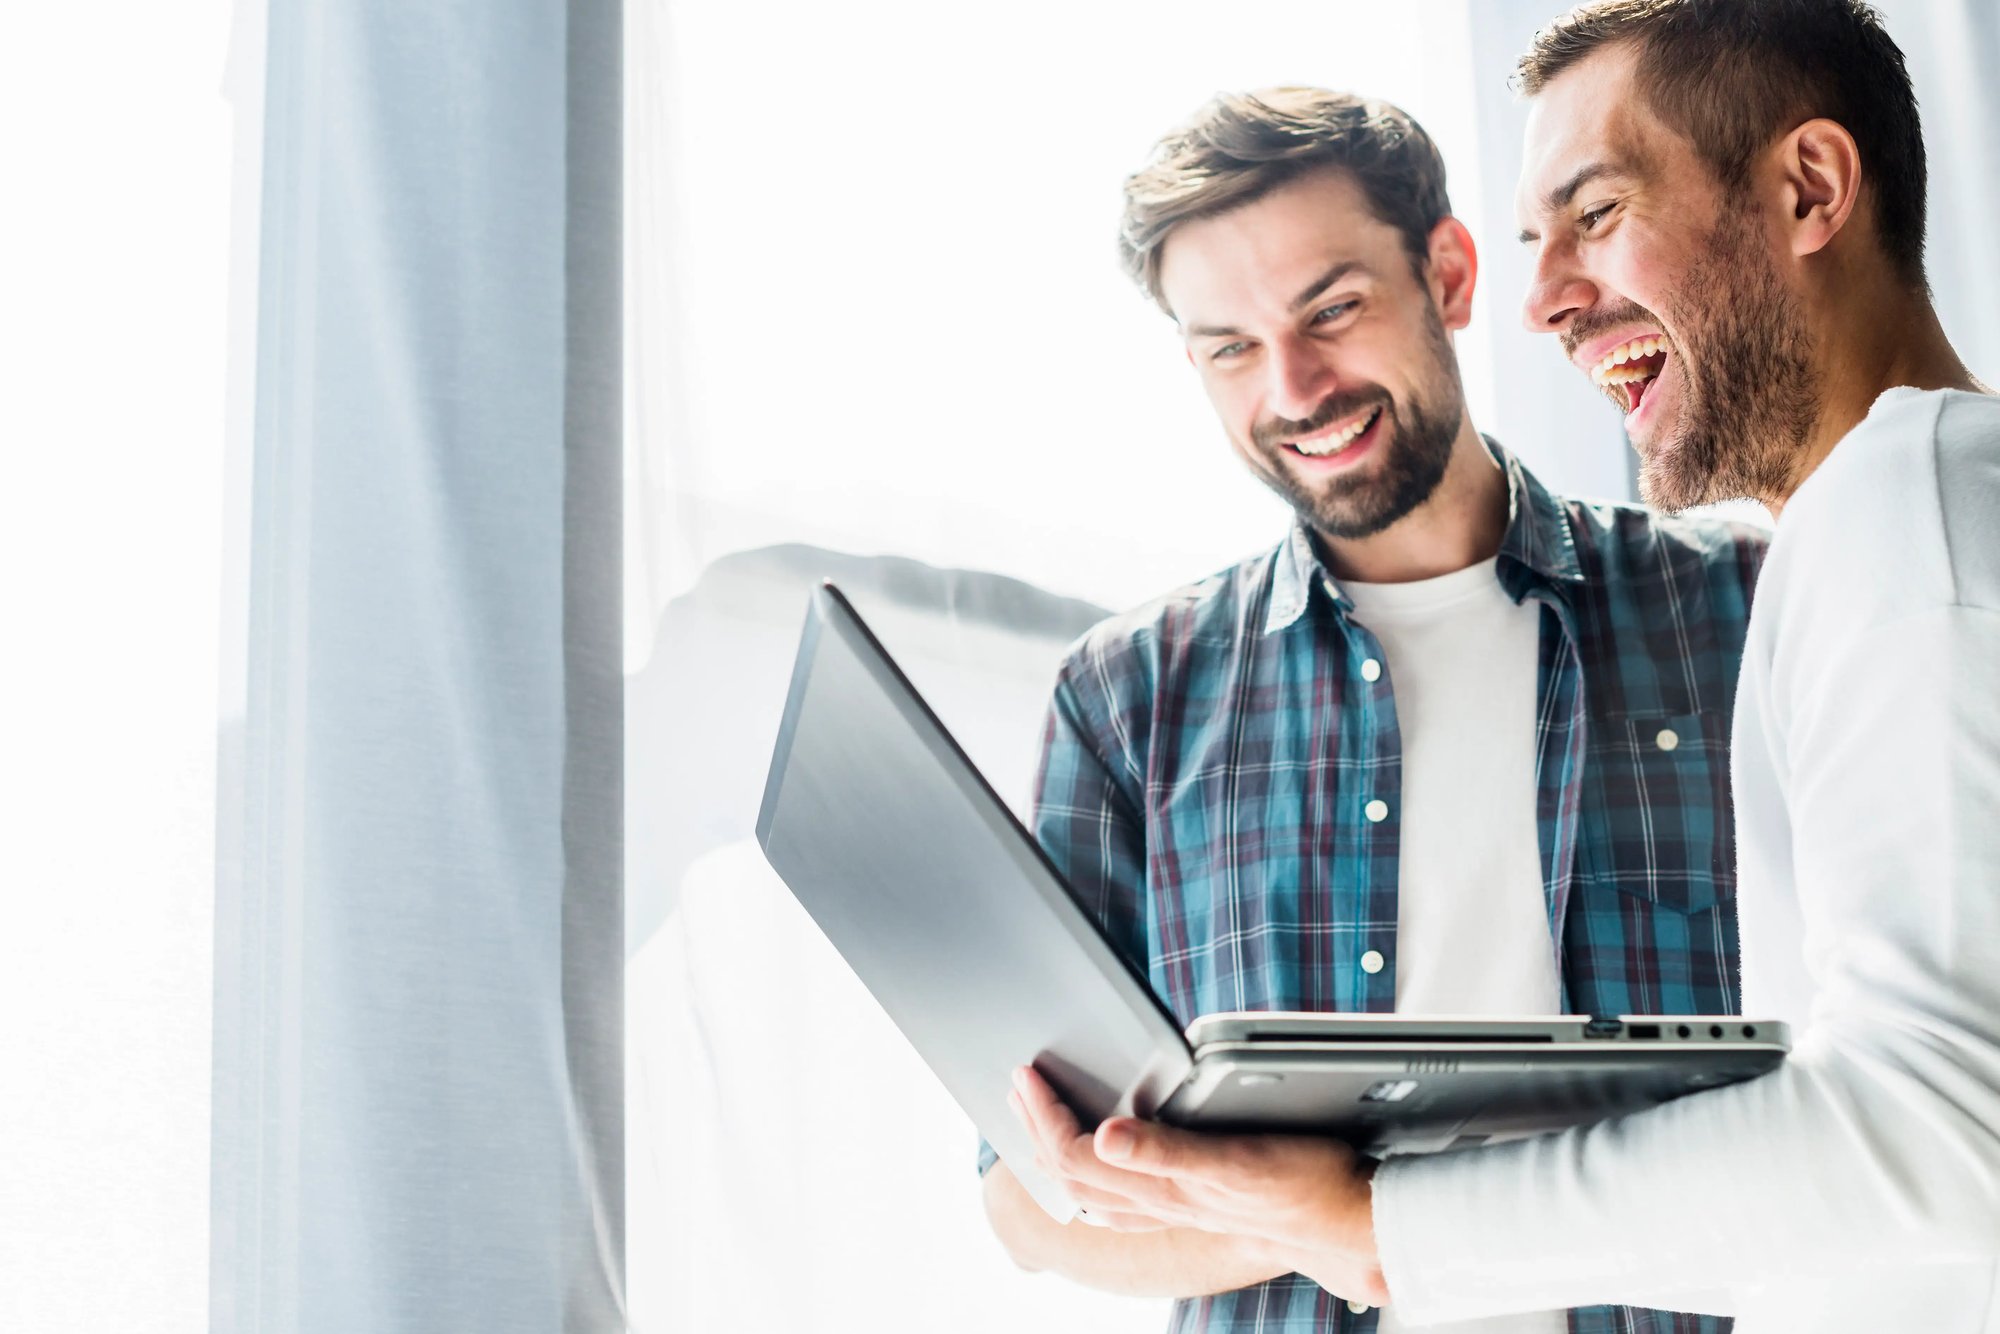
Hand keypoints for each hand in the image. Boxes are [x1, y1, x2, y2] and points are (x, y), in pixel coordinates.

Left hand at [1007, 1066, 1387, 1305]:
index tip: (1025, 1075)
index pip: (1076, 1153)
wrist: (1349, 1221)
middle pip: (1075, 1172)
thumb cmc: (1302, 1184)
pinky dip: (1097, 1178)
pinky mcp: (1196, 1204)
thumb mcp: (1235, 1160)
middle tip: (1019, 1087)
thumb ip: (1165, 1150)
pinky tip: (1102, 1167)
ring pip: (1095, 1190)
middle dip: (1038, 1128)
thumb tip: (1103, 1135)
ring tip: (1040, 1120)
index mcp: (1162, 1185)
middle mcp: (1161, 1200)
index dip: (1044, 1113)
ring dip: (1058, 1151)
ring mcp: (1176, 1206)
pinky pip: (1125, 1201)